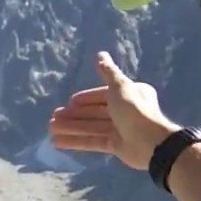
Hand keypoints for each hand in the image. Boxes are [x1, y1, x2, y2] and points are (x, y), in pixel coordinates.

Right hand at [49, 52, 182, 170]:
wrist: (150, 142)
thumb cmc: (135, 110)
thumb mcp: (120, 86)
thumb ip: (108, 72)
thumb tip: (100, 54)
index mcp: (130, 94)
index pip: (103, 95)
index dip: (86, 98)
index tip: (69, 102)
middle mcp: (125, 111)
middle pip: (95, 112)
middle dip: (74, 115)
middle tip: (53, 117)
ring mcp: (120, 129)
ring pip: (91, 127)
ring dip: (71, 128)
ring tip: (50, 129)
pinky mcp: (116, 146)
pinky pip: (92, 141)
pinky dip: (76, 141)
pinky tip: (57, 142)